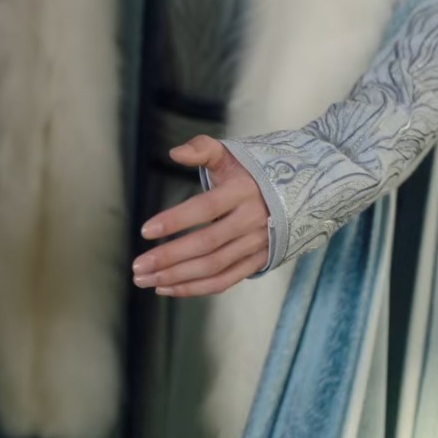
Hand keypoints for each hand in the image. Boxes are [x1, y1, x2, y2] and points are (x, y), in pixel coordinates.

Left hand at [132, 135, 269, 296]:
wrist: (299, 194)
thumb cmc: (250, 173)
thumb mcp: (231, 154)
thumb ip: (202, 149)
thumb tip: (175, 153)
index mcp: (243, 191)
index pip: (206, 207)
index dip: (176, 220)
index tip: (146, 230)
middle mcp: (252, 220)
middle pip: (207, 244)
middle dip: (170, 257)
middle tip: (138, 266)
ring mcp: (256, 244)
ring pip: (214, 267)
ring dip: (177, 277)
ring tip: (145, 279)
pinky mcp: (257, 262)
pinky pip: (225, 281)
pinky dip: (195, 288)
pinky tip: (167, 288)